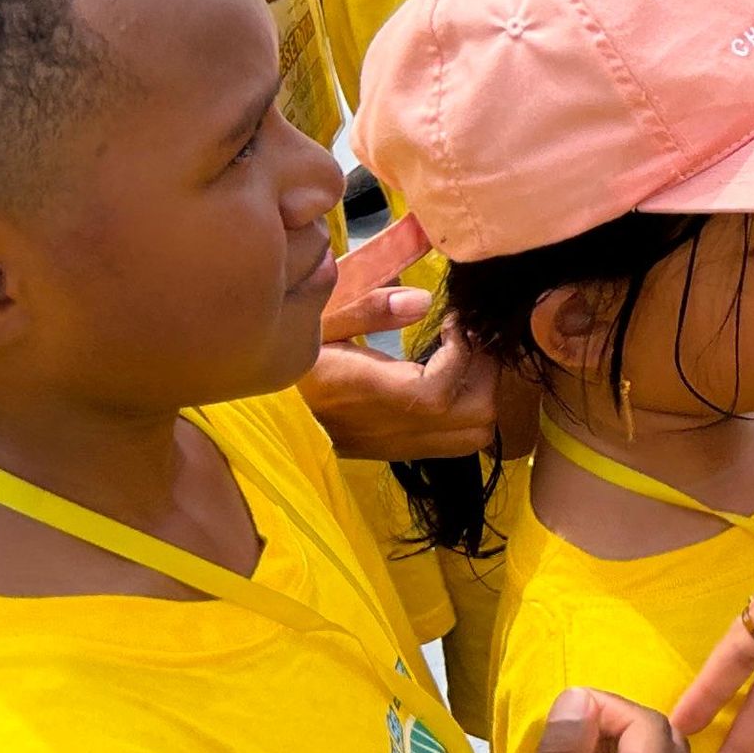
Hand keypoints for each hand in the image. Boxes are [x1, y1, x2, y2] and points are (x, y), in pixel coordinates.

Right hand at [303, 288, 499, 459]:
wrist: (269, 406)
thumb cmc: (295, 356)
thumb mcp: (319, 320)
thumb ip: (367, 309)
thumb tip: (423, 301)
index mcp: (369, 394)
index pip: (439, 392)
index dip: (462, 353)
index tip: (455, 320)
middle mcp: (390, 429)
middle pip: (475, 419)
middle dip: (484, 372)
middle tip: (467, 338)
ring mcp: (397, 446)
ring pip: (474, 437)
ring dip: (481, 394)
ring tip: (462, 358)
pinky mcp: (398, 451)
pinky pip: (456, 441)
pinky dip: (467, 411)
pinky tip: (447, 379)